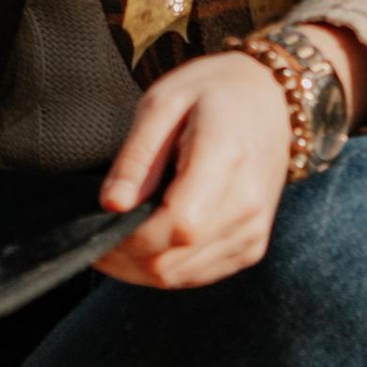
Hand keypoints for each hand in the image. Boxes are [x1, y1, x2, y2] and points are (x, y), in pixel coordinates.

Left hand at [95, 51, 291, 287]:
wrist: (272, 98)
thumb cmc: (213, 91)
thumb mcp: (164, 101)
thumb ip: (138, 156)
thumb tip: (112, 205)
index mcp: (226, 158)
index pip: (176, 226)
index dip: (128, 239)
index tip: (95, 228)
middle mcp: (246, 203)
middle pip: (173, 259)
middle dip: (124, 258)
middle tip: (95, 238)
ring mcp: (253, 229)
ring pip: (180, 275)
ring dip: (140, 267)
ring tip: (117, 240)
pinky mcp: (252, 245)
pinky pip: (199, 274)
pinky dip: (166, 266)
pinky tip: (150, 242)